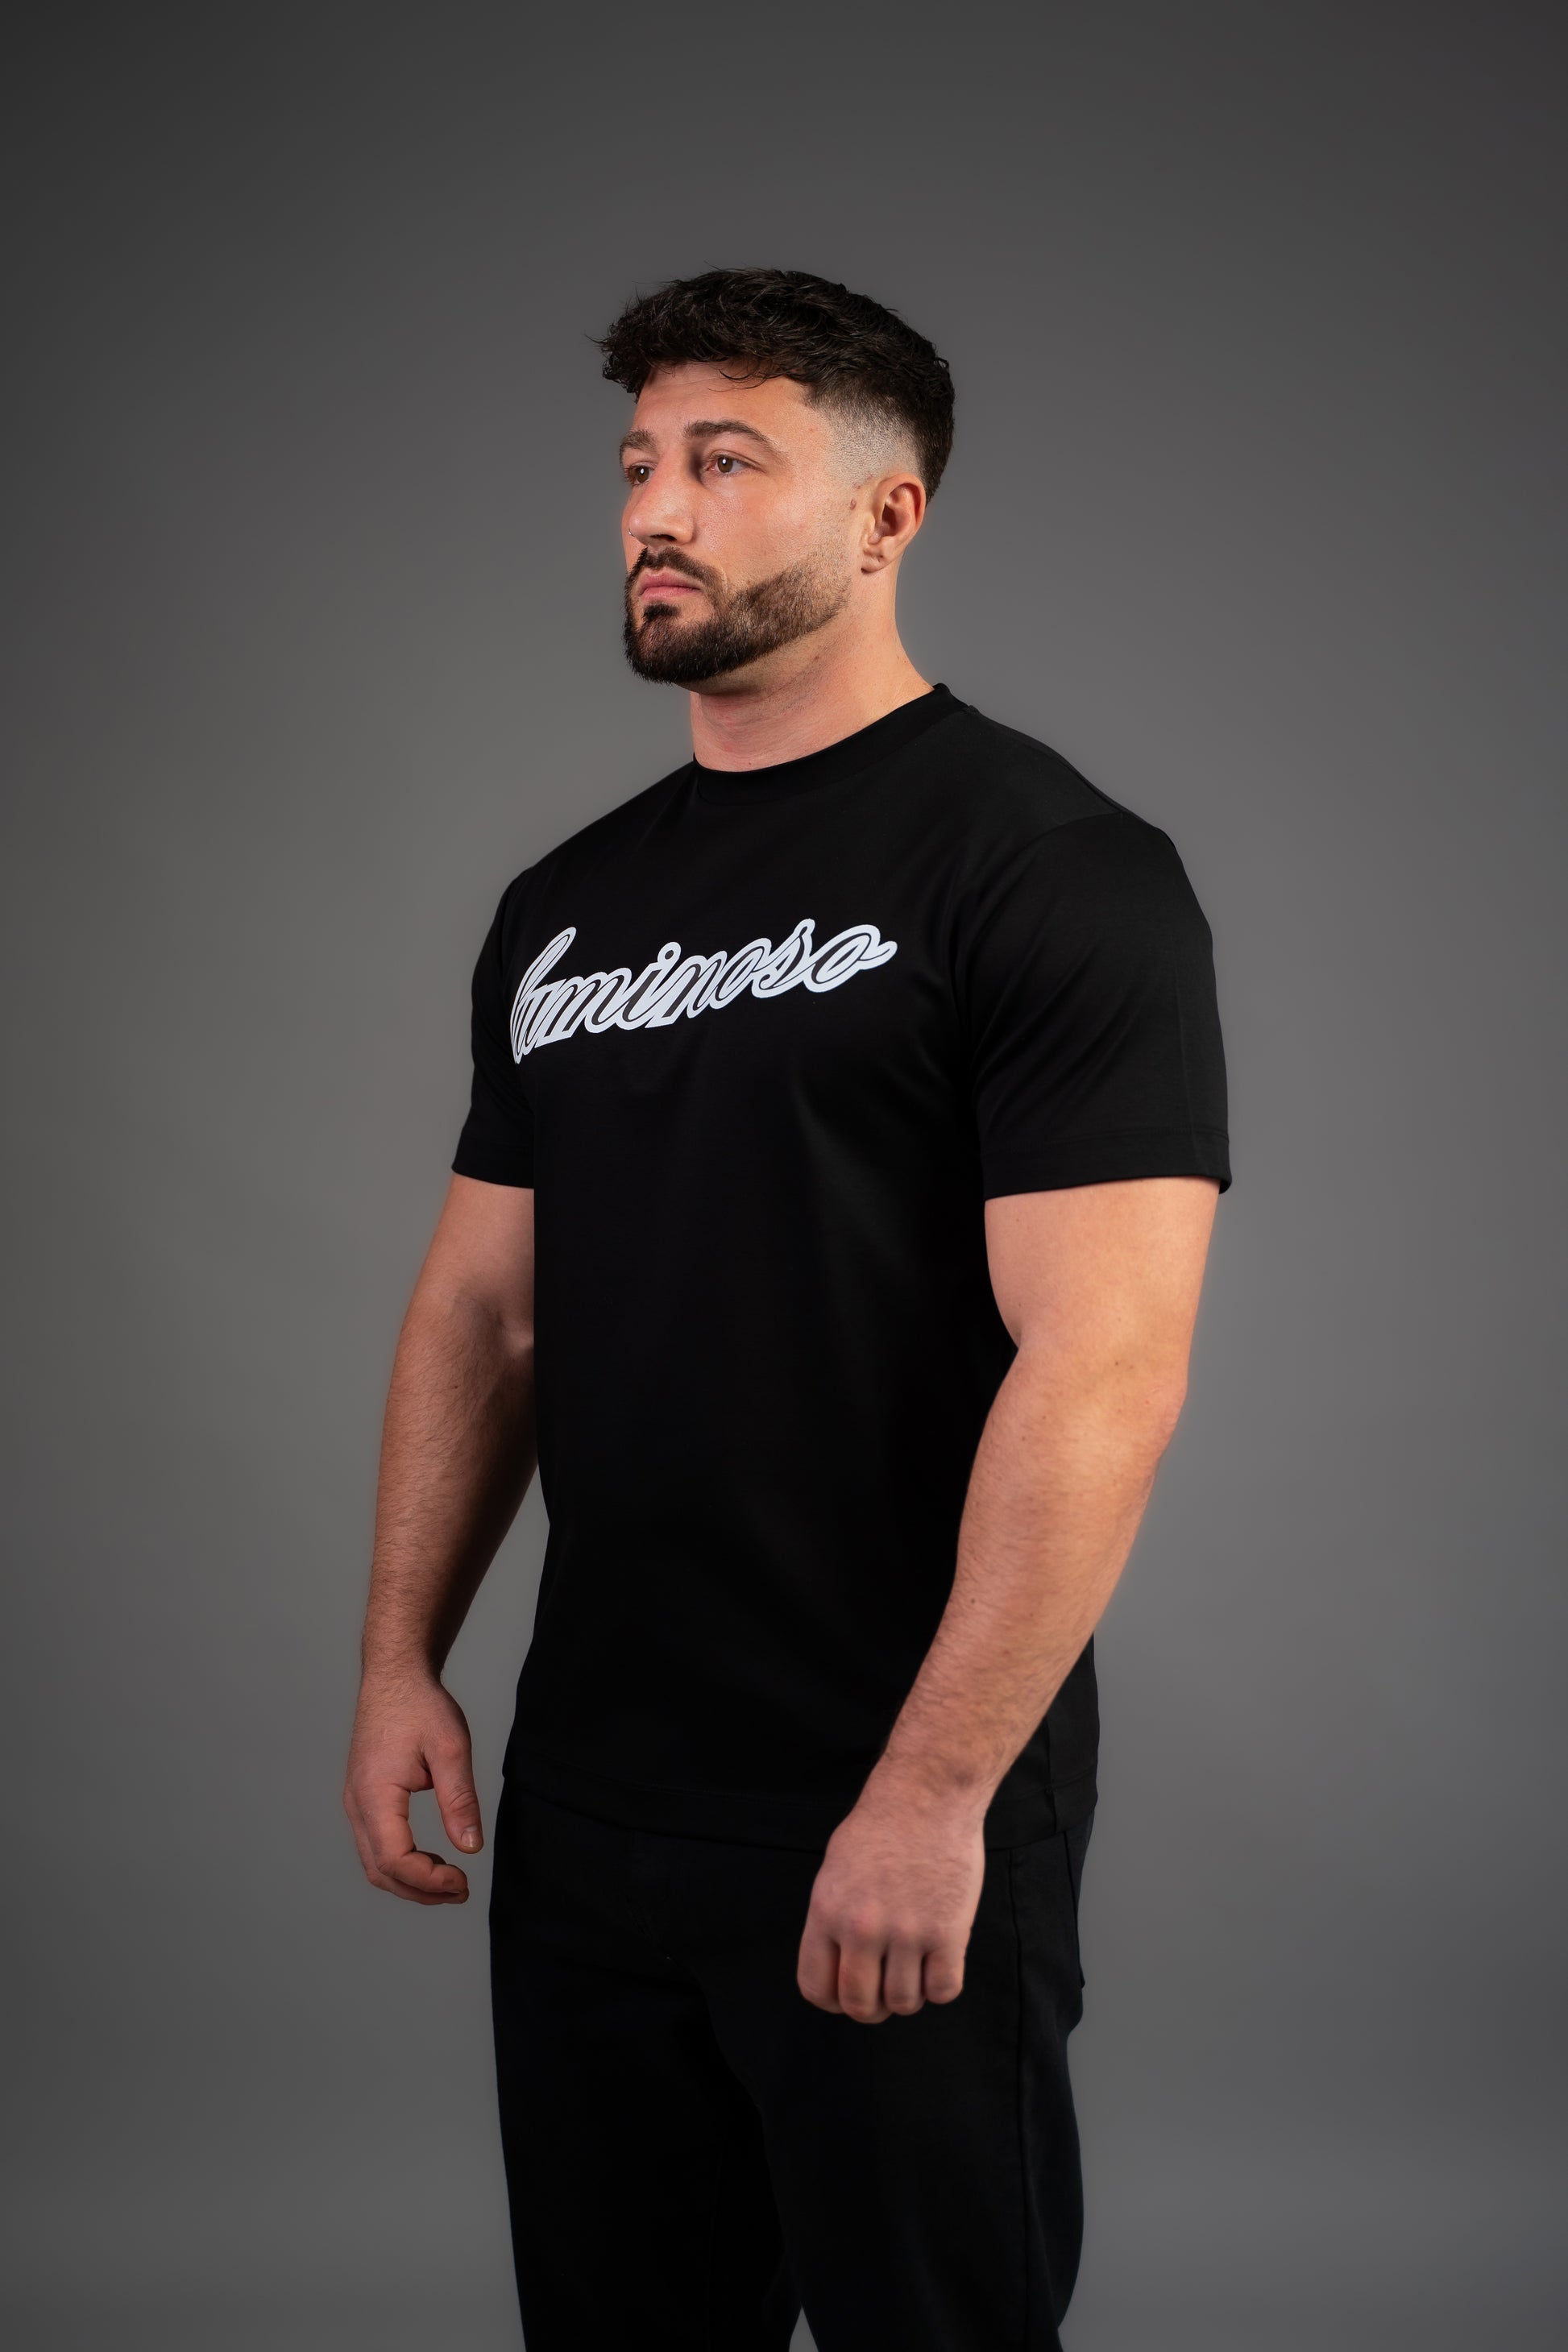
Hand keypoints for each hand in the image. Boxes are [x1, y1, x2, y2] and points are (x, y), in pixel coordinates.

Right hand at [343, 1670, 482, 1904]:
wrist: (395, 1676)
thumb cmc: (421, 1706)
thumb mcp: (451, 1748)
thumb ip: (459, 1800)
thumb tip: (471, 1848)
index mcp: (374, 1795)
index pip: (395, 1860)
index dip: (429, 1881)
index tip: (463, 1881)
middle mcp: (356, 1804)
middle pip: (380, 1871)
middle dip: (420, 1891)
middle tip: (461, 1891)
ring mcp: (355, 1803)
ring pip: (374, 1863)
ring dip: (410, 1881)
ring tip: (450, 1882)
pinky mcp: (362, 1799)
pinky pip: (375, 1846)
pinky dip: (401, 1864)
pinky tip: (430, 1861)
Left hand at [796, 1772, 986, 2021]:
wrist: (927, 1795)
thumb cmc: (882, 1827)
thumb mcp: (835, 1871)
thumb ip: (832, 1921)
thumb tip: (839, 1968)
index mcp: (827, 1912)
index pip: (816, 1989)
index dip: (834, 2000)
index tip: (849, 1992)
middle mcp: (862, 1928)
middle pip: (860, 2006)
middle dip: (873, 2007)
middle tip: (885, 1988)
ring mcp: (907, 1932)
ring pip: (904, 2003)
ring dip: (910, 1993)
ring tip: (915, 1964)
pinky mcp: (948, 1932)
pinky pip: (943, 1991)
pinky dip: (941, 1985)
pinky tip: (940, 1959)